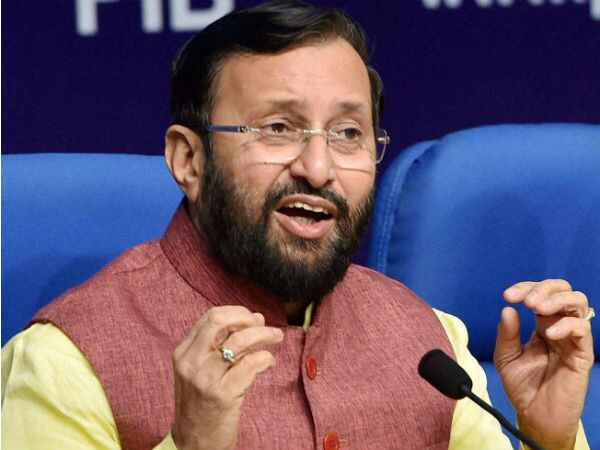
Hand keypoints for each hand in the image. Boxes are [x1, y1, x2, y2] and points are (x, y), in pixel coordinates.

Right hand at [171, 306, 283, 449]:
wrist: (194, 443)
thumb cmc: (203, 403)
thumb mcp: (203, 370)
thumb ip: (223, 345)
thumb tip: (257, 318)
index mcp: (184, 352)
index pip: (211, 316)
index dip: (237, 312)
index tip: (252, 319)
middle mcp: (191, 362)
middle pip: (220, 321)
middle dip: (247, 318)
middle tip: (264, 325)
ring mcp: (205, 378)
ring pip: (239, 340)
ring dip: (264, 334)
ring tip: (276, 337)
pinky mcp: (222, 394)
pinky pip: (251, 364)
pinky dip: (266, 357)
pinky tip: (269, 362)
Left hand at [494, 279, 593, 449]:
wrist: (534, 416)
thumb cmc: (522, 387)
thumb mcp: (506, 357)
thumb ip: (507, 334)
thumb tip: (508, 309)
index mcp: (541, 324)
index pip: (540, 293)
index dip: (525, 288)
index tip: (507, 296)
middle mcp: (559, 327)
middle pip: (563, 290)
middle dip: (543, 287)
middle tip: (525, 300)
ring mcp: (572, 339)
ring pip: (578, 302)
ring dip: (556, 298)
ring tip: (536, 307)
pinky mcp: (582, 354)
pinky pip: (582, 329)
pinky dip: (565, 324)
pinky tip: (548, 333)